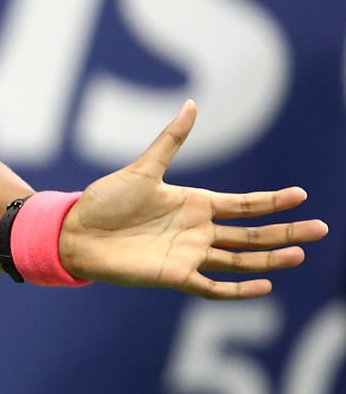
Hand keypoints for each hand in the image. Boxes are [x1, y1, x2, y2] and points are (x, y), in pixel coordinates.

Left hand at [60, 101, 327, 298]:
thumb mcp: (142, 169)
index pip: (244, 204)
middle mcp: (197, 230)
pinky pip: (212, 286)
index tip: (301, 195)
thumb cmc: (104, 200)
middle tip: (321, 229)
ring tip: (300, 254)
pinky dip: (237, 289)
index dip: (272, 202)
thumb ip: (171, 141)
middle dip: (286, 231)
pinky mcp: (173, 275)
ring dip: (270, 259)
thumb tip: (192, 104)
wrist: (73, 232)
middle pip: (251, 233)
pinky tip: (264, 286)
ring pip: (240, 259)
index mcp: (195, 204)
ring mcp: (188, 254)